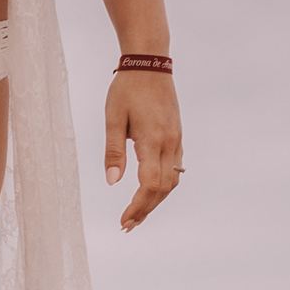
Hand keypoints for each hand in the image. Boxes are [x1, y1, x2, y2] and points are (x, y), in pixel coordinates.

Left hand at [104, 70, 180, 231]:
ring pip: (172, 181)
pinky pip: (175, 169)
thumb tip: (111, 182)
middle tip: (126, 226)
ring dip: (155, 201)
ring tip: (136, 215)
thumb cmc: (126, 89)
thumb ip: (113, 152)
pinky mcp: (177, 136)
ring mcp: (176, 139)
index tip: (123, 220)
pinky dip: (163, 186)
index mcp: (153, 139)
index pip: (149, 184)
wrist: (150, 63)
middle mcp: (170, 142)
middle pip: (163, 188)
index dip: (138, 206)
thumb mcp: (113, 119)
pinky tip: (149, 193)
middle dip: (145, 210)